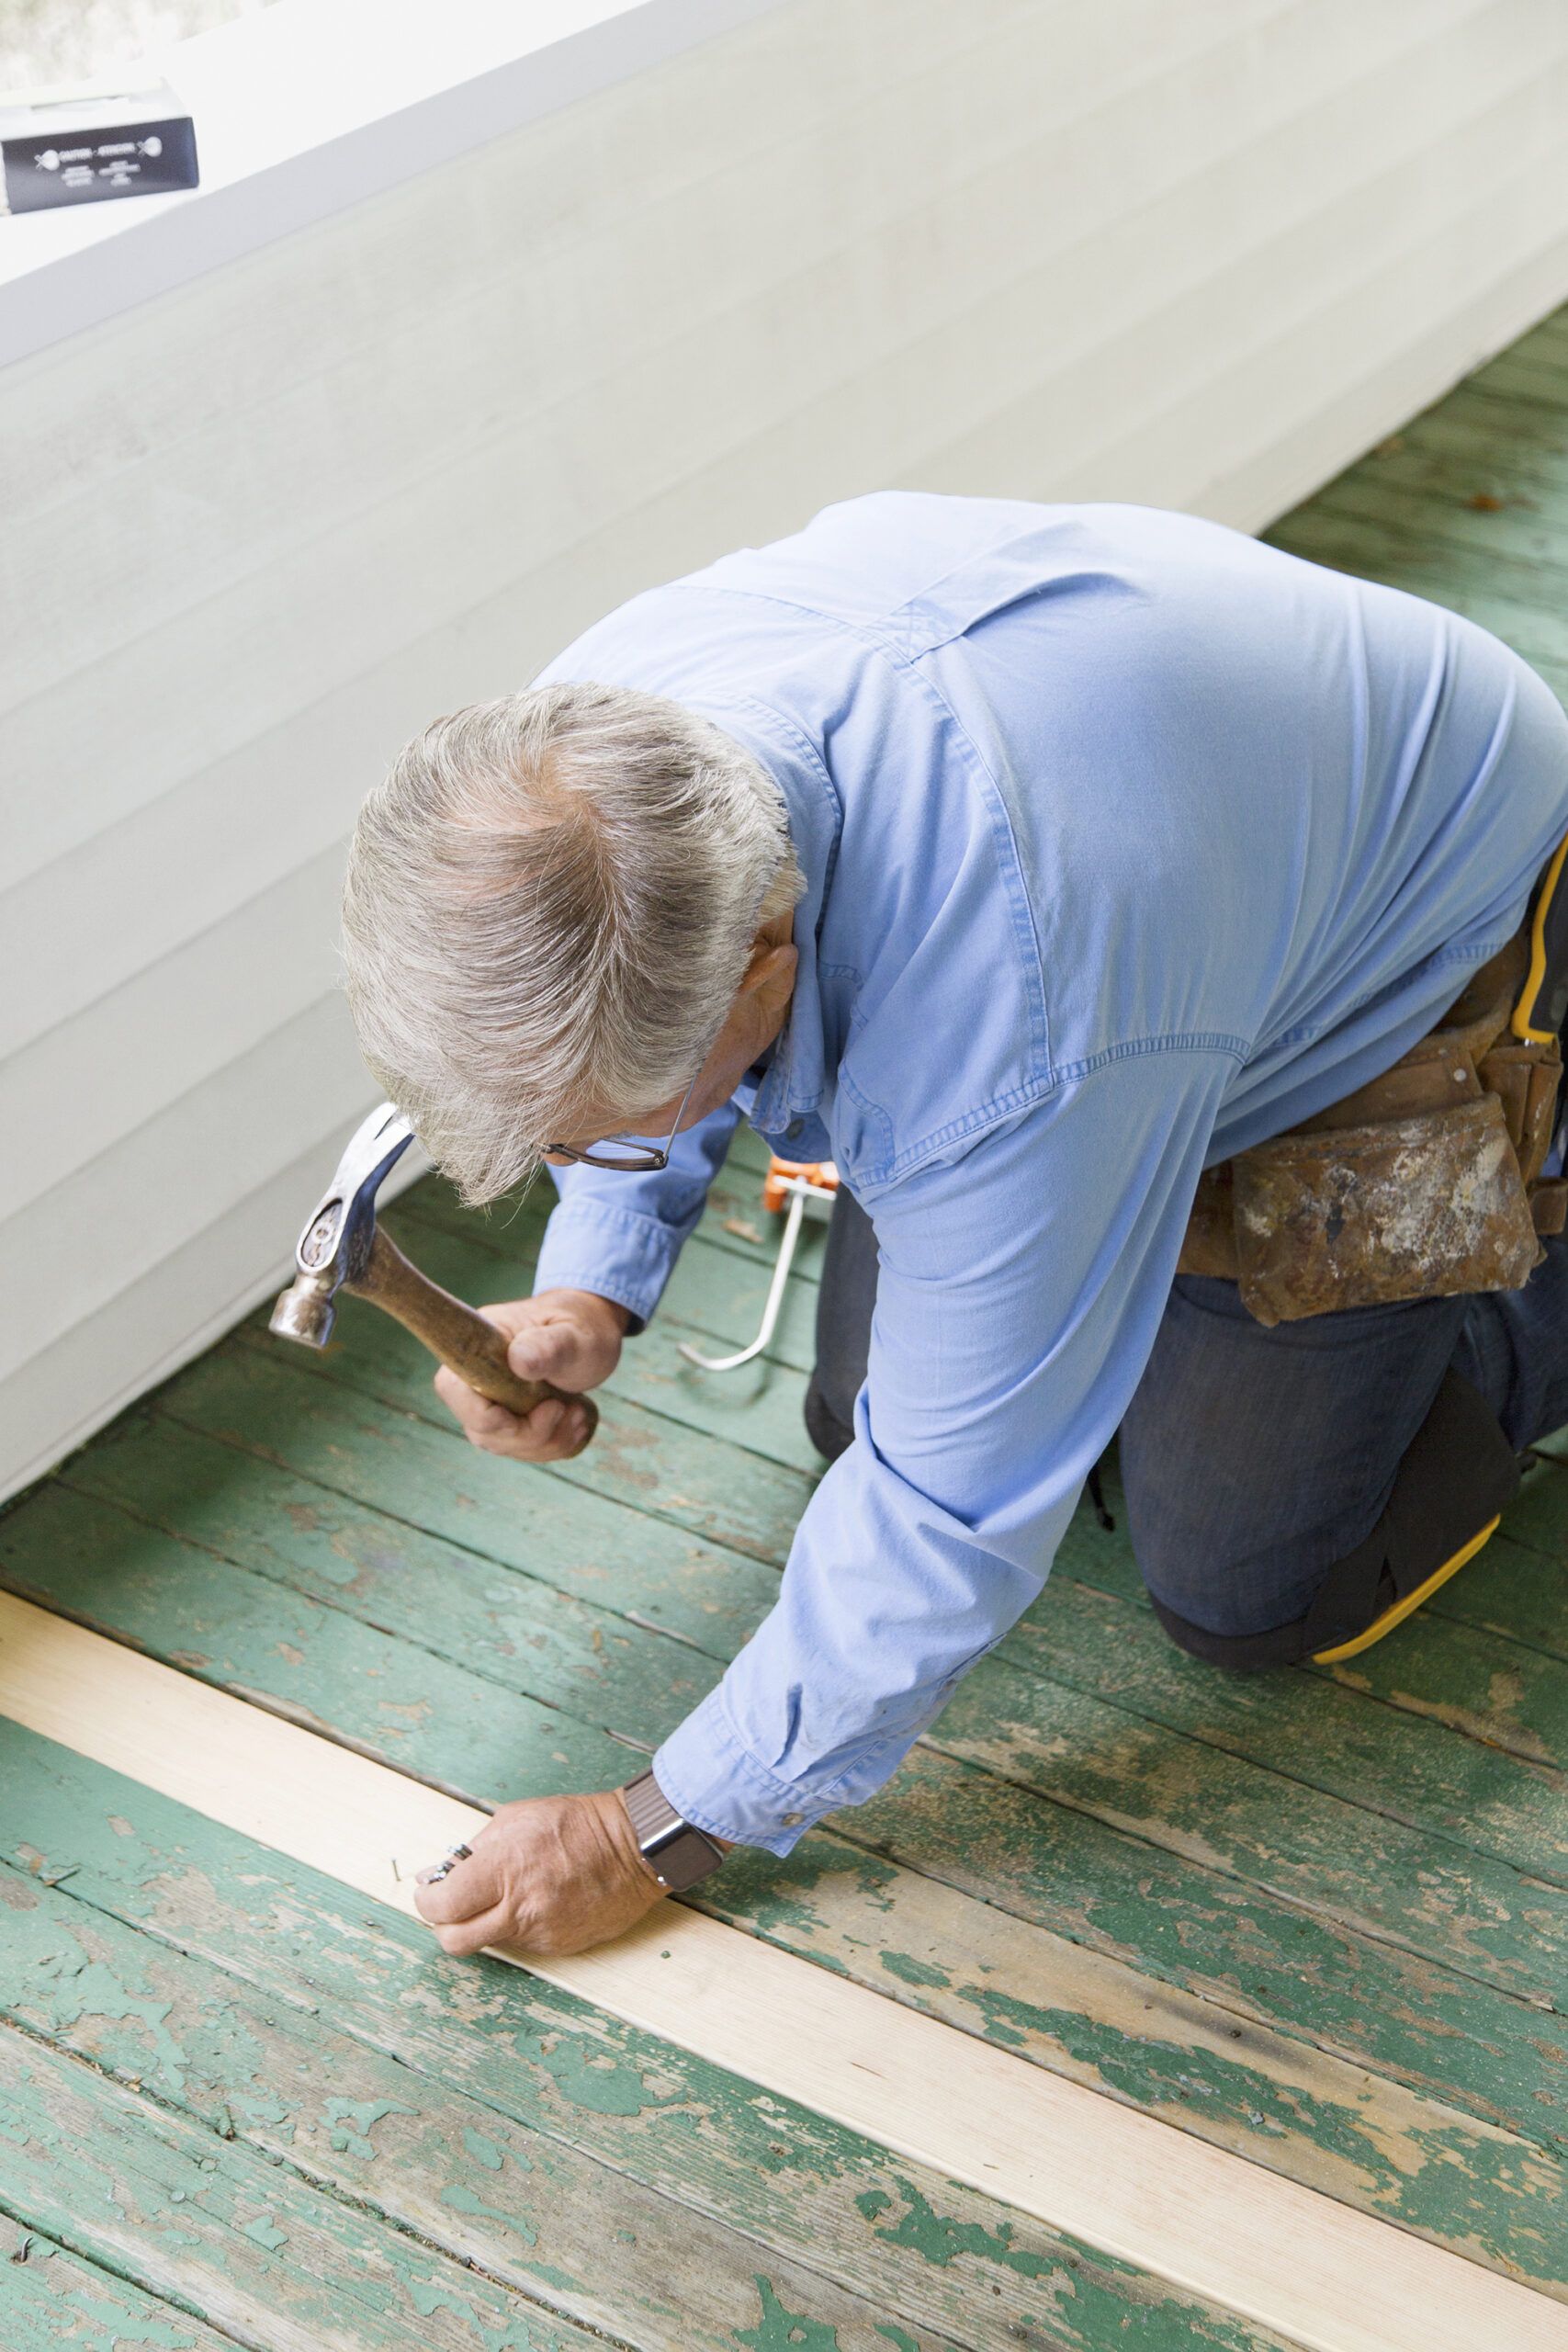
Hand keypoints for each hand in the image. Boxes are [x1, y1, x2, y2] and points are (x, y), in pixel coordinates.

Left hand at [413, 1788, 668, 1956]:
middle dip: (443, 1925)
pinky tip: (535, 1901)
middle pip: (454, 1941)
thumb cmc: (576, 1824)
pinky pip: (521, 1944)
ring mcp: (540, 1931)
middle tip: (451, 1906)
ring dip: (483, 1923)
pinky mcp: (558, 1947)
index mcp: (504, 1867)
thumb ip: (475, 1849)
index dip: (427, 1900)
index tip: (431, 1890)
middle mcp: (519, 1906)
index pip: (442, 1905)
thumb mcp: (516, 1818)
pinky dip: (516, 1926)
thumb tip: (438, 1875)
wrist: (633, 1848)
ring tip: (505, 1894)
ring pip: (488, 1943)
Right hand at [434, 1288, 627, 1462]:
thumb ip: (547, 1346)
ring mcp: (493, 1402)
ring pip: (503, 1444)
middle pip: (479, 1428)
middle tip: (565, 1409)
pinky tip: (576, 1423)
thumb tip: (519, 1361)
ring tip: (578, 1413)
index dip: (480, 1413)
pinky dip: (552, 1445)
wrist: (593, 1333)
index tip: (523, 1414)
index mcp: (480, 1347)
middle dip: (527, 1434)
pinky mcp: (511, 1420)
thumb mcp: (572, 1334)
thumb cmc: (581, 1326)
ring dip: (546, 1441)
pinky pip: (523, 1449)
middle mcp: (477, 1377)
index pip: (452, 1388)